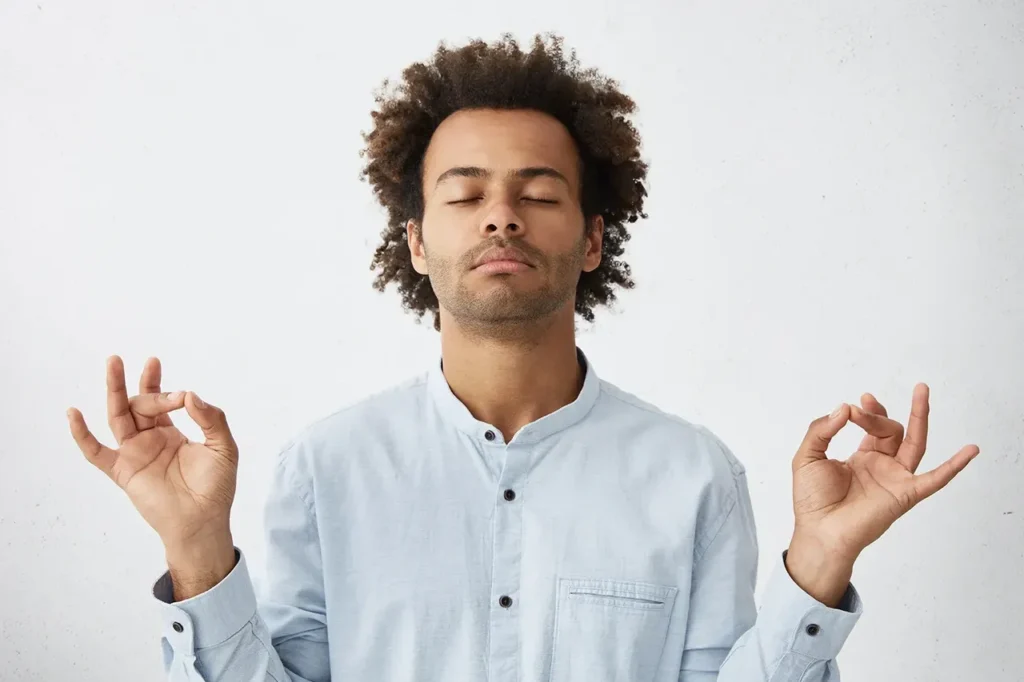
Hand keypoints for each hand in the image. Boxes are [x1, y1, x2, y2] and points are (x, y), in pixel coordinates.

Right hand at [67, 356, 239, 550]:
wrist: (202, 521)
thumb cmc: (215, 488)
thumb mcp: (223, 447)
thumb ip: (212, 420)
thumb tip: (191, 396)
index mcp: (172, 433)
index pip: (162, 401)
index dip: (164, 387)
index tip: (182, 393)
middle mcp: (150, 439)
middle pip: (139, 404)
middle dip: (146, 385)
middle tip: (151, 363)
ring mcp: (134, 454)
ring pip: (118, 416)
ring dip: (115, 390)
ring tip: (113, 363)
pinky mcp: (123, 471)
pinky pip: (96, 452)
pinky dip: (82, 435)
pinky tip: (73, 413)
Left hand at [789, 383, 978, 567]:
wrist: (819, 531)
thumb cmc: (812, 500)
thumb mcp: (807, 456)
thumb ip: (821, 430)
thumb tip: (843, 408)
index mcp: (862, 458)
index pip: (873, 427)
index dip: (867, 411)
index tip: (853, 406)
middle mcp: (882, 466)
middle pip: (891, 430)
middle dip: (877, 415)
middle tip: (863, 404)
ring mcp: (895, 479)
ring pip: (915, 444)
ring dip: (920, 417)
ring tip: (922, 390)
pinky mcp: (905, 494)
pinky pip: (935, 479)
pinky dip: (954, 466)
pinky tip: (971, 450)